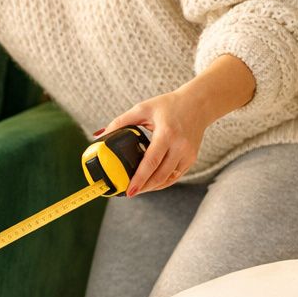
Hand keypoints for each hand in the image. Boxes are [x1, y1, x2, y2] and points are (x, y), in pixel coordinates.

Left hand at [94, 89, 211, 197]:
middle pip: (160, 175)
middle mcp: (180, 146)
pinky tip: (150, 183)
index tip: (129, 191)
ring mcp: (188, 155)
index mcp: (167, 134)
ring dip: (152, 187)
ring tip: (137, 189)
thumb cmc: (168, 105)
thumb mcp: (142, 109)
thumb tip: (99, 135)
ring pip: (168, 179)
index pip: (151, 161)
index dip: (139, 179)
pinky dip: (162, 182)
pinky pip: (175, 176)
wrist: (198, 104)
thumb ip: (120, 122)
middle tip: (128, 192)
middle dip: (143, 187)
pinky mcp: (191, 159)